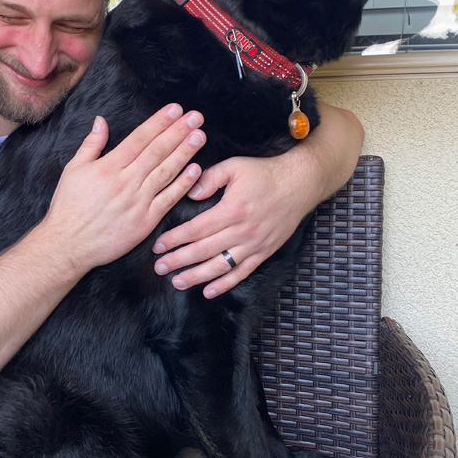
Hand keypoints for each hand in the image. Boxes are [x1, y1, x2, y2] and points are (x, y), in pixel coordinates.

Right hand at [43, 104, 205, 271]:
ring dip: (185, 152)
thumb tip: (101, 120)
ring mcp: (138, 201)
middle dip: (178, 132)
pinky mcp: (145, 221)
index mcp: (109, 166)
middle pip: (157, 151)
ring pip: (166, 172)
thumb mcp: (73, 170)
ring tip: (199, 136)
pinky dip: (183, 184)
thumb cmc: (68, 207)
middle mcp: (126, 181)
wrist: (68, 245)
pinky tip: (195, 170)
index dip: (159, 122)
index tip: (175, 109)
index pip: (140, 138)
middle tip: (196, 116)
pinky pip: (168, 199)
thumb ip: (91, 144)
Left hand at [151, 152, 318, 297]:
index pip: (196, 229)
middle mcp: (242, 231)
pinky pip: (242, 273)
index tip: (158, 246)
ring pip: (220, 267)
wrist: (299, 184)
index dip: (175, 239)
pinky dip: (225, 284)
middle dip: (178, 261)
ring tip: (177, 282)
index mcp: (231, 210)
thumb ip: (210, 178)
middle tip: (159, 268)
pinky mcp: (264, 252)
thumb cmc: (265, 173)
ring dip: (196, 277)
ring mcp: (254, 245)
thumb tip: (190, 193)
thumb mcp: (235, 166)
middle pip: (203, 251)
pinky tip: (208, 291)